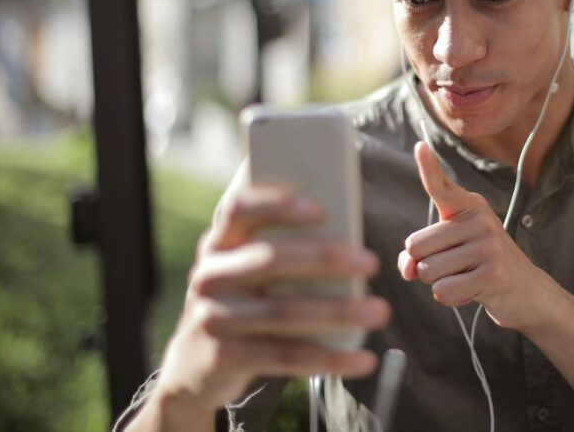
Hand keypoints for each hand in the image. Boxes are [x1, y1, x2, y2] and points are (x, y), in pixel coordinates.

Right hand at [149, 181, 390, 422]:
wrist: (194, 367)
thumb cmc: (244, 301)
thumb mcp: (248, 269)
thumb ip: (283, 249)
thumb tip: (349, 238)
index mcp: (219, 243)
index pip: (239, 211)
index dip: (277, 206)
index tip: (322, 208)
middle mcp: (210, 276)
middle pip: (270, 260)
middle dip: (325, 259)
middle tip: (371, 263)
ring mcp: (212, 318)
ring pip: (284, 311)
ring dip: (339, 312)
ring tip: (380, 311)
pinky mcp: (223, 358)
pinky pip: (286, 357)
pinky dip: (330, 358)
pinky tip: (363, 359)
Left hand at [397, 142, 556, 331]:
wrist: (526, 292)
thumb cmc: (479, 267)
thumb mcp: (449, 253)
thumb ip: (419, 255)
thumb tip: (407, 267)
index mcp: (469, 207)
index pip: (442, 186)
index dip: (429, 167)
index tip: (419, 146)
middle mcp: (480, 220)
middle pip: (416, 246)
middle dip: (425, 265)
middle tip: (457, 267)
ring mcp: (489, 246)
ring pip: (427, 272)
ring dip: (439, 283)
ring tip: (468, 277)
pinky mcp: (493, 274)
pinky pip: (443, 291)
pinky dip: (451, 298)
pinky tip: (473, 291)